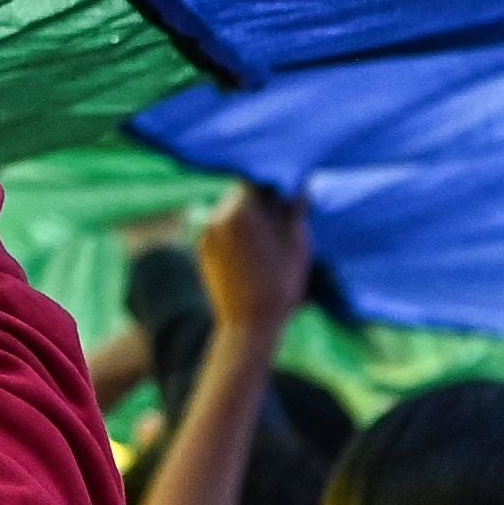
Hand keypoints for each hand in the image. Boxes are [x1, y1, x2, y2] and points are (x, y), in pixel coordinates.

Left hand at [196, 183, 315, 340]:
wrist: (249, 325)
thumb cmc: (280, 284)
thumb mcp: (298, 244)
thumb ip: (296, 210)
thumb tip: (301, 186)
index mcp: (242, 209)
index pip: (255, 179)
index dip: (272, 183)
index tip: (285, 193)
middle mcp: (218, 216)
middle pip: (240, 195)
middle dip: (259, 202)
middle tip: (279, 216)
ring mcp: (207, 234)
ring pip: (230, 213)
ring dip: (247, 218)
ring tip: (266, 240)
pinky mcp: (203, 251)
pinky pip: (221, 231)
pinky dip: (235, 235)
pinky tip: (251, 255)